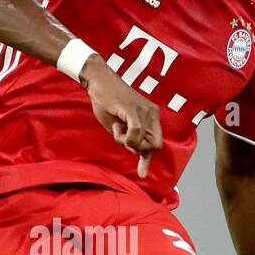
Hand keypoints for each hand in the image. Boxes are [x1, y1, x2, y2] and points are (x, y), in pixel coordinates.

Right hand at [80, 54, 162, 177]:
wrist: (98, 81)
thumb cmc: (107, 102)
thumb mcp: (120, 126)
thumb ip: (130, 139)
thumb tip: (138, 153)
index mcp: (151, 116)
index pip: (156, 143)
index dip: (147, 158)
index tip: (141, 173)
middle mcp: (152, 113)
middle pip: (155, 146)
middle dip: (137, 148)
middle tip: (122, 137)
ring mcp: (145, 111)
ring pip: (143, 142)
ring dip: (126, 141)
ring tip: (117, 127)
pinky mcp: (134, 109)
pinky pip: (136, 134)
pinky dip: (125, 137)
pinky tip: (117, 127)